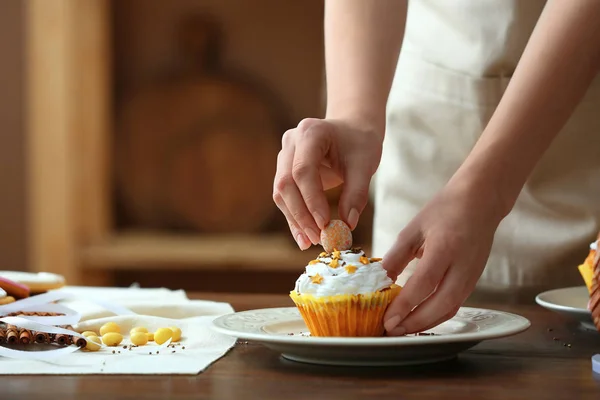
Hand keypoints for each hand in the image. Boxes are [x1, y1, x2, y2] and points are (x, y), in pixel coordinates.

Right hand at [273, 118, 382, 248]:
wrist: (352, 130)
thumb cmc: (360, 144)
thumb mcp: (365, 165)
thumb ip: (356, 193)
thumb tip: (347, 224)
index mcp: (310, 132)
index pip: (303, 170)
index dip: (311, 199)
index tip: (325, 224)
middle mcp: (291, 142)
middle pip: (286, 183)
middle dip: (301, 214)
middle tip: (318, 237)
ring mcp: (284, 156)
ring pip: (281, 193)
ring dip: (295, 219)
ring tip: (312, 241)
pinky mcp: (284, 171)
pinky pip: (285, 197)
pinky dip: (294, 218)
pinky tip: (304, 237)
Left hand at [382, 179, 506, 334]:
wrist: (481, 201)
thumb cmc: (445, 209)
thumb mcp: (414, 228)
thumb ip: (397, 255)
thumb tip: (380, 279)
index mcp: (445, 247)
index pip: (424, 283)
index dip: (405, 305)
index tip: (387, 319)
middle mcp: (462, 265)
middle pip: (440, 304)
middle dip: (415, 322)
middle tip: (391, 331)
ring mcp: (471, 275)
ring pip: (450, 309)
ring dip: (425, 324)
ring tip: (402, 330)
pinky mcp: (474, 280)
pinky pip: (455, 304)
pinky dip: (437, 316)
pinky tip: (419, 319)